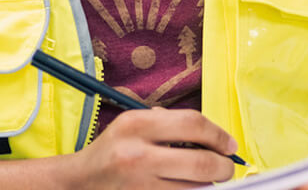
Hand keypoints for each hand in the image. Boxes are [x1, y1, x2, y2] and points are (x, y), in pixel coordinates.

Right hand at [64, 107, 239, 188]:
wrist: (78, 182)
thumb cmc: (113, 150)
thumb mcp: (135, 124)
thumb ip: (171, 124)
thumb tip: (216, 138)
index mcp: (137, 125)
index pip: (194, 124)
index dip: (219, 135)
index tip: (230, 145)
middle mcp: (137, 155)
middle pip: (201, 162)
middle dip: (223, 167)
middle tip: (227, 168)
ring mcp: (138, 185)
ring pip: (193, 187)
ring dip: (207, 184)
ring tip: (207, 179)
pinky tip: (186, 186)